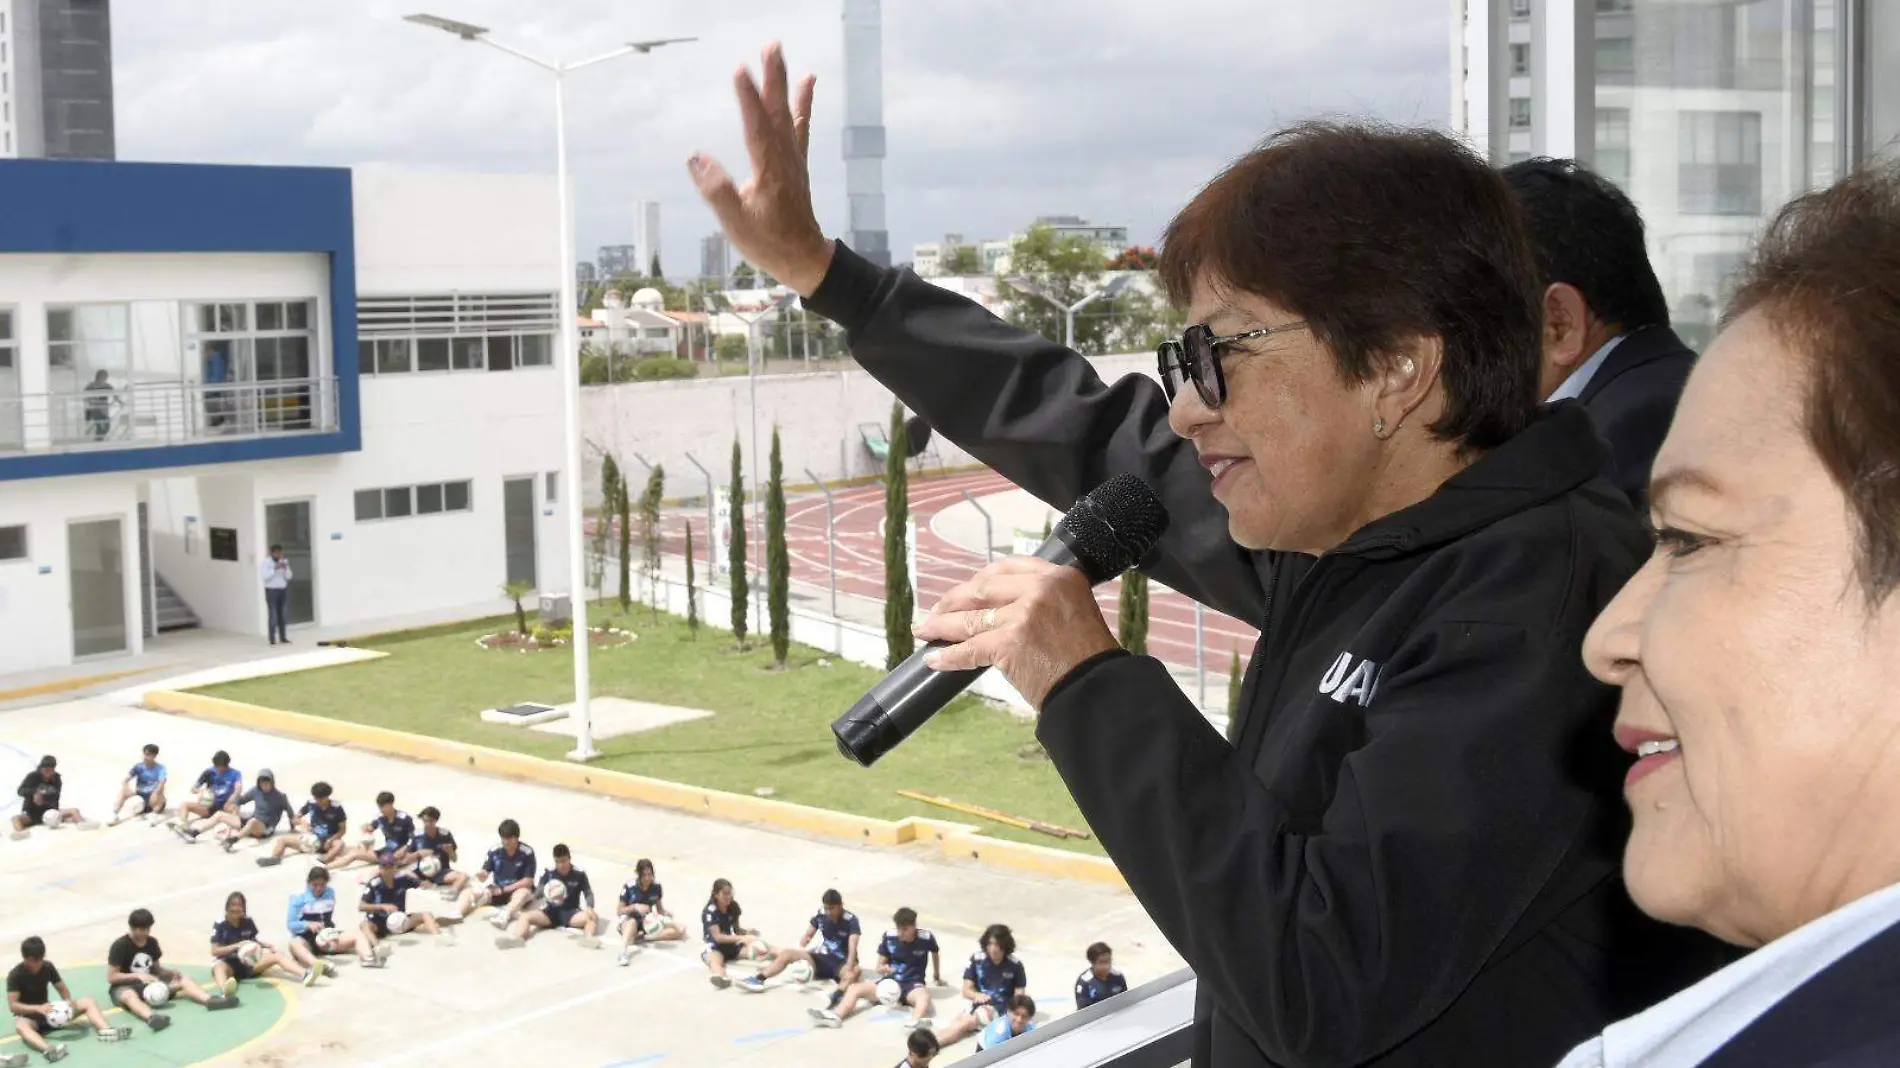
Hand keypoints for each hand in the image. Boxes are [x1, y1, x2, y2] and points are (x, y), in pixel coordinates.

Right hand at [687, 42, 833, 295]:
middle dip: (773, 78)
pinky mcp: (796, 164)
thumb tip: (695, 158)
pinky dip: (803, 104)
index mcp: (769, 172)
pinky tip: (806, 85)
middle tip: (771, 47)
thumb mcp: (736, 223)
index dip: (748, 100)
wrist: (804, 258)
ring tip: (785, 57)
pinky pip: (800, 127)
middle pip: (777, 112)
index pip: (756, 128)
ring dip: (787, 85)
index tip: (740, 71)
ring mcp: (793, 160)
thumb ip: (717, 191)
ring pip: (790, 115)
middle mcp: (784, 160)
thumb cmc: (768, 243)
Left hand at [913, 557, 1120, 708]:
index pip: (1007, 568)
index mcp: (1058, 576)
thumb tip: (1001, 607)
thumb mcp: (1074, 610)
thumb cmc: (1087, 656)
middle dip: (953, 600)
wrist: (1096, 687)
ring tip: (924, 630)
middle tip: (936, 610)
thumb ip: (1044, 600)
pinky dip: (949, 656)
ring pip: (970, 619)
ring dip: (941, 625)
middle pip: (982, 589)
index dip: (979, 580)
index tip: (965, 589)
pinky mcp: (1008, 643)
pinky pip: (970, 649)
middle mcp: (1039, 589)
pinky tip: (935, 658)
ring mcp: (1022, 615)